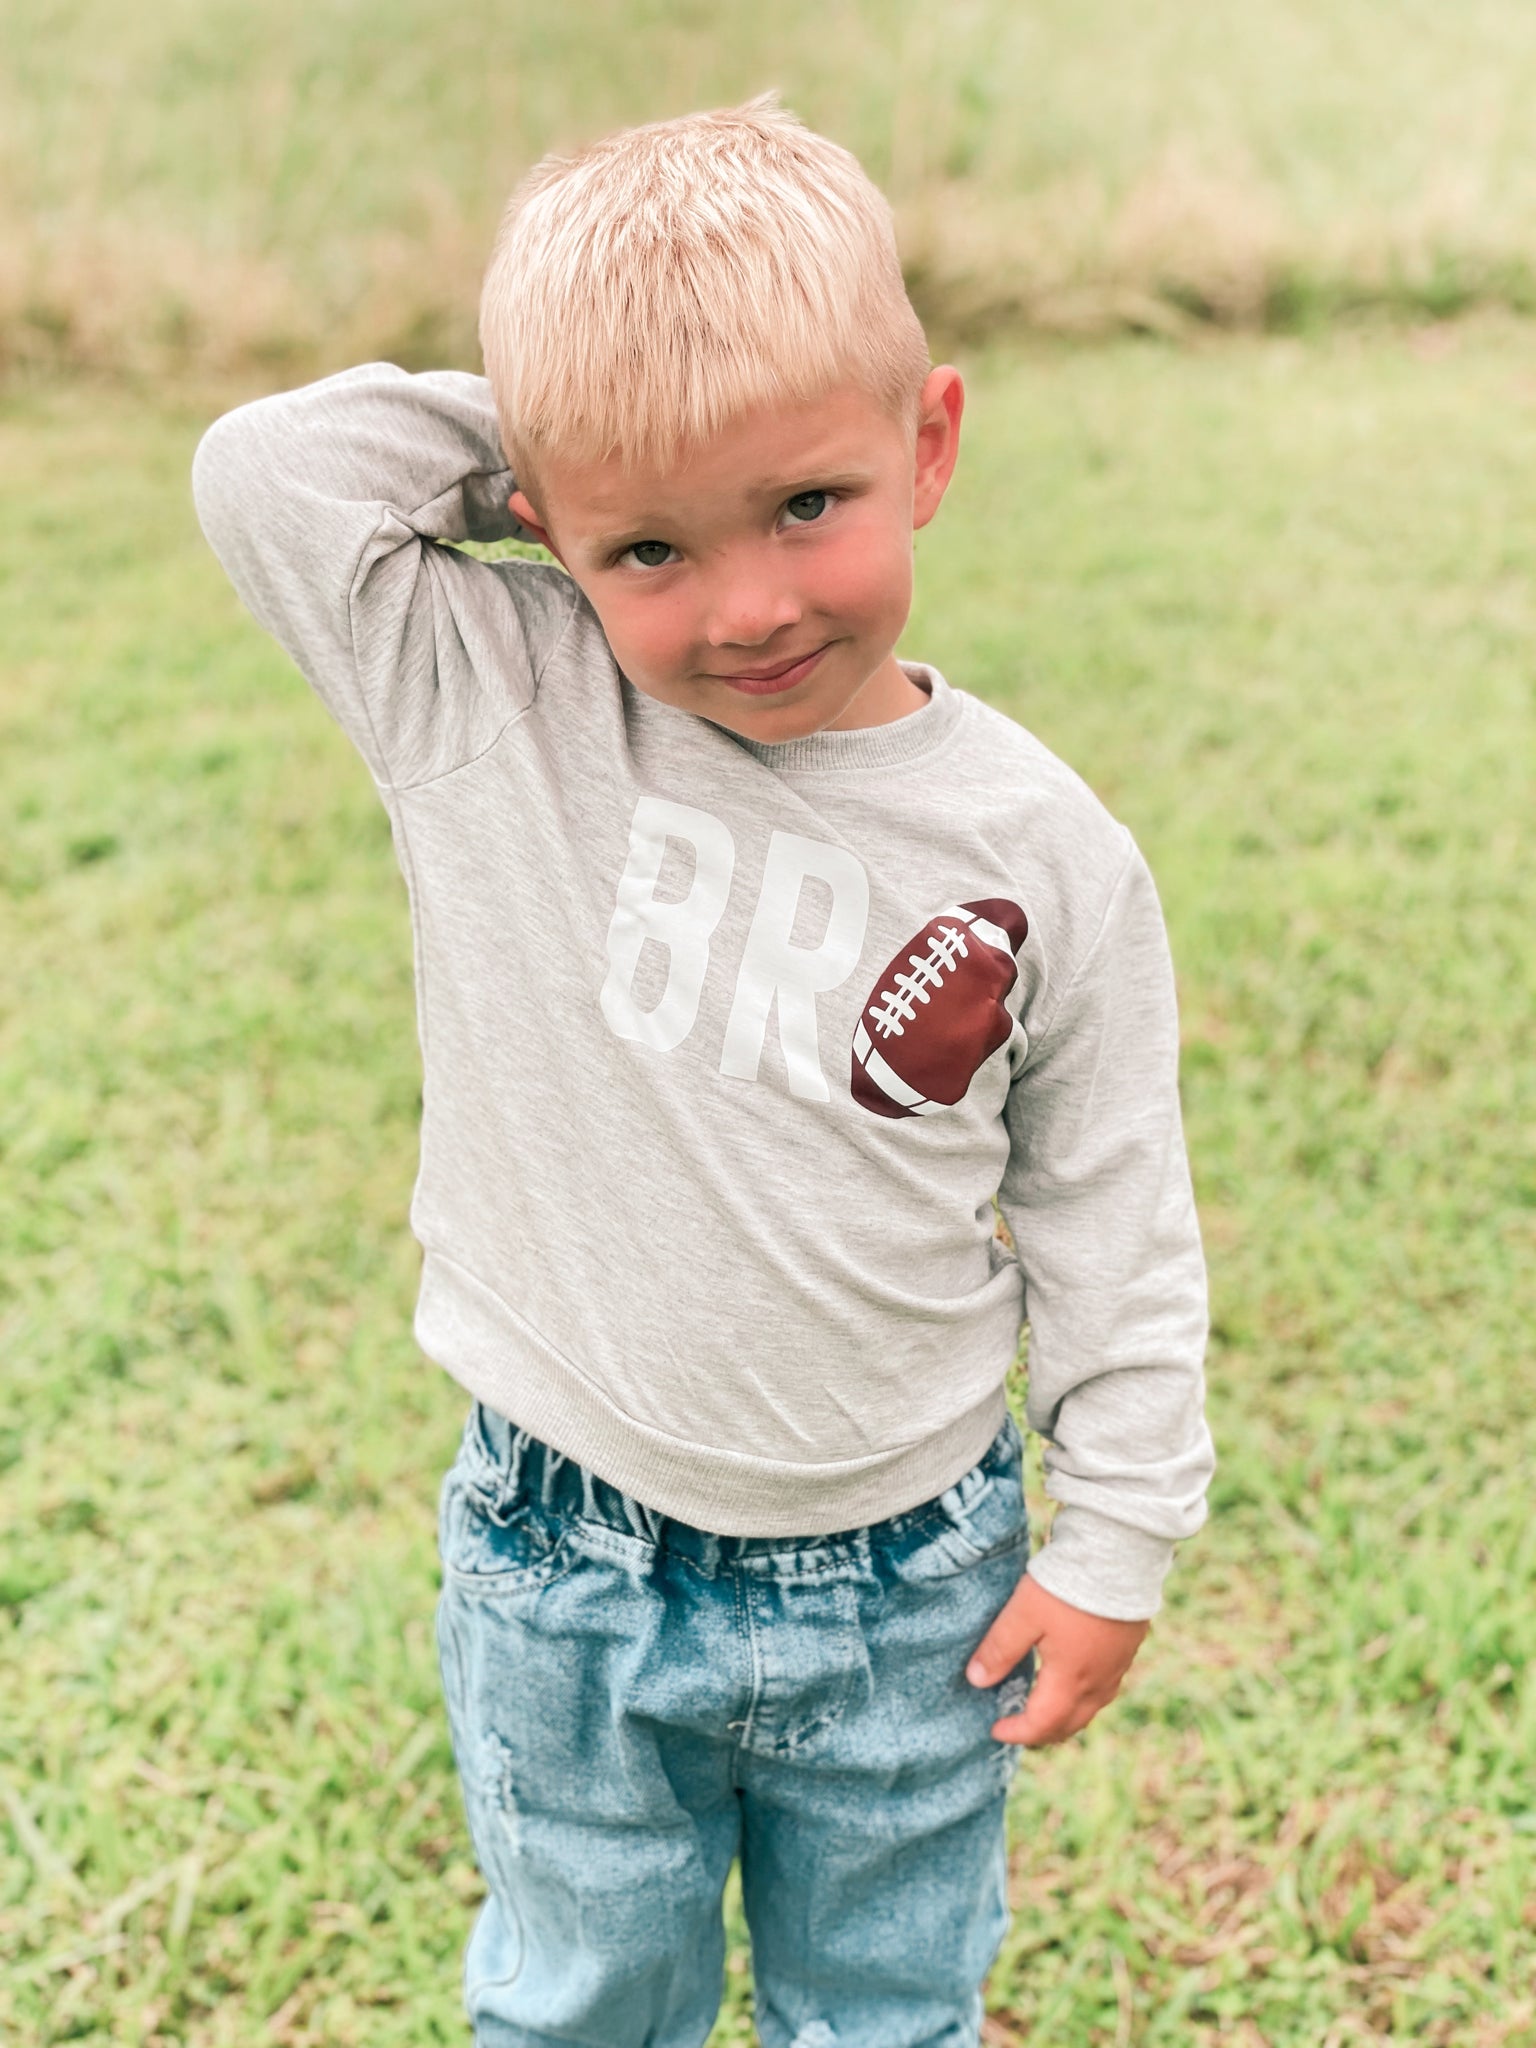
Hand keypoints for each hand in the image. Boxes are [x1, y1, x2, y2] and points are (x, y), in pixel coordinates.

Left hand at [966, 1572, 1148, 1746]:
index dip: (1017, 1732)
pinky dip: (1084, 1695)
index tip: (995, 1730)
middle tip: (1019, 1729)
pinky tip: (1075, 1678)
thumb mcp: (1023, 1615)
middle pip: (1070, 1723)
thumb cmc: (1067, 1586)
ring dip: (1065, 1715)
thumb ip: (999, 1649)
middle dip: (1042, 1732)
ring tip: (1045, 1709)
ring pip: (1091, 1707)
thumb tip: (976, 1680)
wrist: (1118, 1555)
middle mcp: (1099, 1681)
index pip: (1042, 1723)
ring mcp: (1118, 1665)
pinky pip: (1105, 1686)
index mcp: (1071, 1680)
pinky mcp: (1128, 1647)